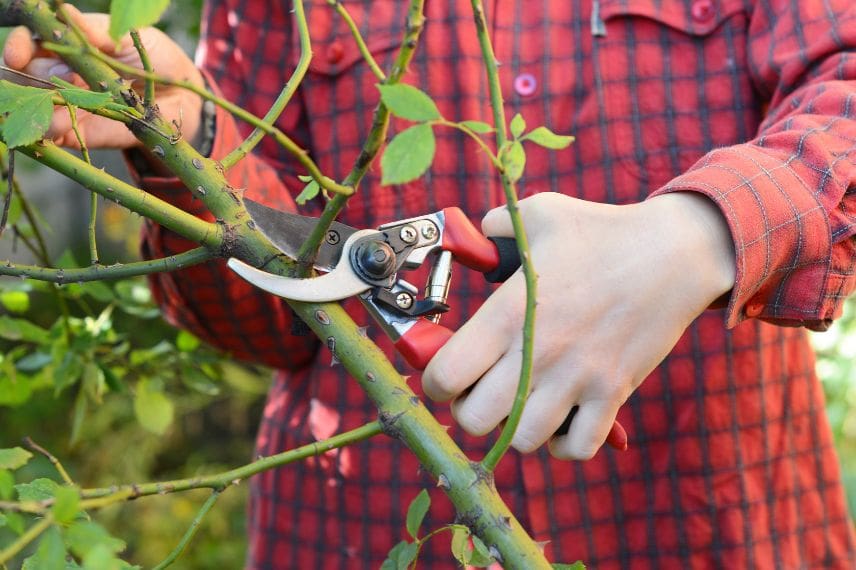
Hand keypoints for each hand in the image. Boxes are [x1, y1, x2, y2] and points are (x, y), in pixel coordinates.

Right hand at [1, 5, 203, 149]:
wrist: (181, 96)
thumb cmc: (155, 58)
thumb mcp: (130, 38)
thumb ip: (98, 32)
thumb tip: (66, 12)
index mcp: (69, 46)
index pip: (31, 42)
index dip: (19, 46)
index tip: (17, 55)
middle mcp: (62, 74)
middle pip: (26, 74)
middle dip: (29, 77)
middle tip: (46, 80)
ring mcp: (69, 103)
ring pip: (36, 104)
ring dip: (34, 106)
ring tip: (46, 107)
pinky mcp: (81, 131)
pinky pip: (55, 133)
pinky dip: (48, 130)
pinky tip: (51, 127)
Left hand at [422, 191, 735, 459]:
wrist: (674, 251)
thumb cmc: (602, 231)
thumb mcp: (540, 214)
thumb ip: (496, 227)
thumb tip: (474, 236)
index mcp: (509, 312)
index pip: (445, 375)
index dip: (437, 381)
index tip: (449, 372)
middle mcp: (537, 353)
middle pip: (475, 420)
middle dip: (469, 410)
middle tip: (482, 390)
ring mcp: (577, 378)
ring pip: (524, 439)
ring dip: (515, 427)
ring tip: (522, 403)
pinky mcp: (613, 393)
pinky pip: (578, 448)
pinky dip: (563, 444)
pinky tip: (560, 419)